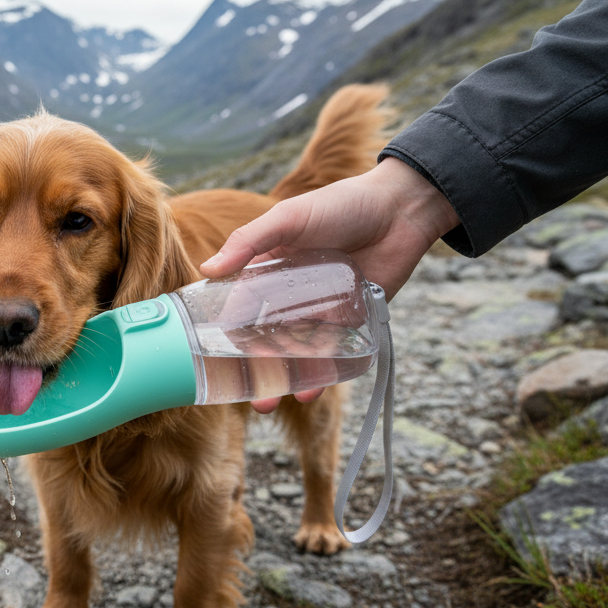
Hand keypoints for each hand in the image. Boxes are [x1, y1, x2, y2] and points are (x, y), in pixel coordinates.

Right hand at [201, 157, 458, 411]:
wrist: (401, 210)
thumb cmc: (340, 205)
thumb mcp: (288, 218)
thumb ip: (249, 242)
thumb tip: (208, 270)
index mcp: (269, 269)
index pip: (239, 304)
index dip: (223, 329)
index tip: (206, 354)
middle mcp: (291, 293)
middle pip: (264, 334)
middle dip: (250, 364)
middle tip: (236, 389)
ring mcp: (321, 309)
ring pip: (295, 349)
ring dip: (280, 376)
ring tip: (266, 401)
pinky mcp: (352, 321)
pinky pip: (333, 353)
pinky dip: (321, 374)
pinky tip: (307, 391)